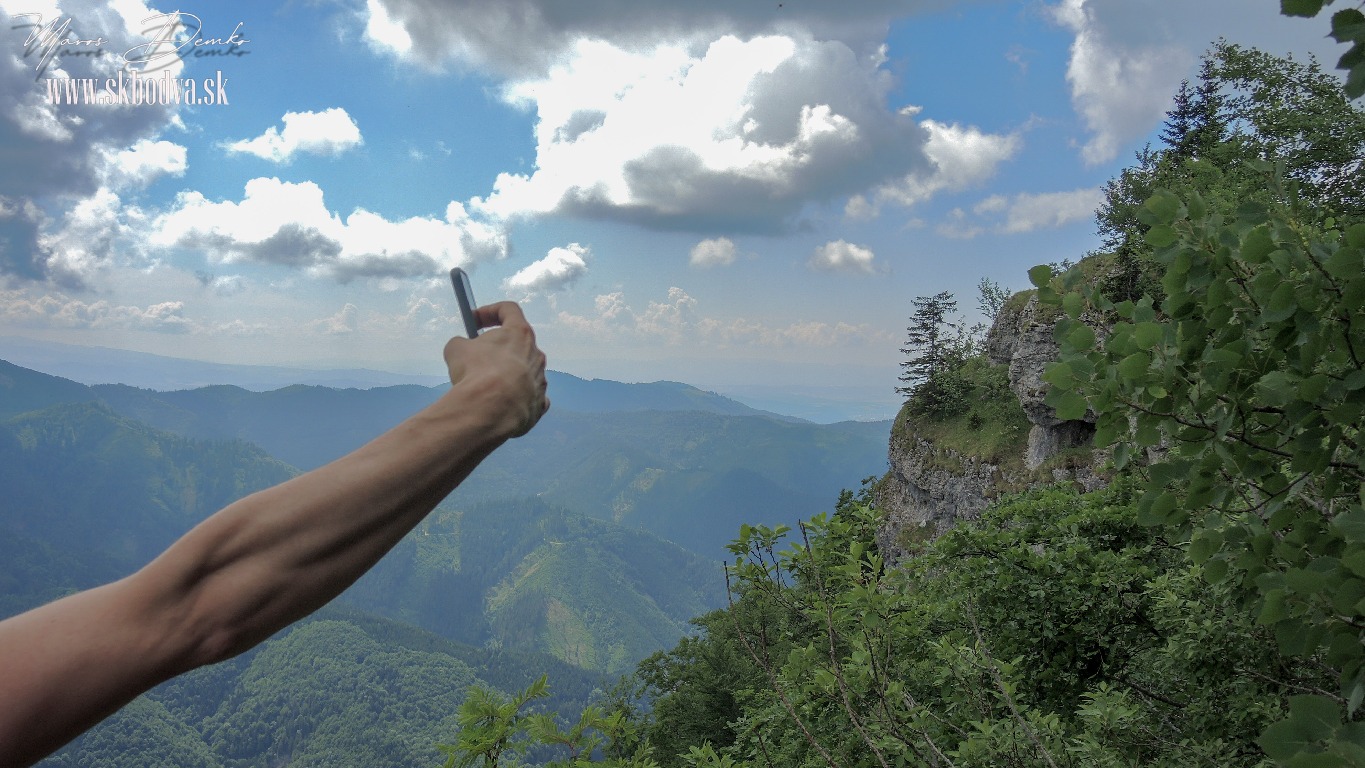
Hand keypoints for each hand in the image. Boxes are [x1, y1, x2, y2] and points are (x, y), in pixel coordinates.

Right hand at [442, 301, 548, 437]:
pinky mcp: (539, 404)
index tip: (474, 320)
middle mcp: (536, 355)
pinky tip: (502, 404)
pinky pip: (529, 396)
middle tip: (477, 358)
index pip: (509, 310)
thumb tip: (463, 350)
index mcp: (520, 334)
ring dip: (507, 375)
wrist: (490, 411)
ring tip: (485, 387)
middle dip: (497, 349)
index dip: (490, 311)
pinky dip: (516, 398)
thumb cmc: (475, 372)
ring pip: (524, 372)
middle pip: (518, 344)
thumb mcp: (456, 350)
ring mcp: (540, 380)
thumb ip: (463, 344)